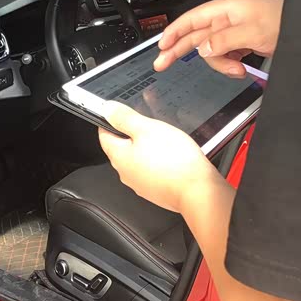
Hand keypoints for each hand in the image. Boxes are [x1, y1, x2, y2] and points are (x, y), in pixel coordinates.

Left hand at [98, 102, 217, 213]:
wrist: (197, 190)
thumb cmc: (174, 160)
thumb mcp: (147, 129)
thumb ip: (124, 118)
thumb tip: (106, 110)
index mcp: (118, 157)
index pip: (103, 135)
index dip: (109, 121)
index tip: (119, 112)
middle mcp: (125, 173)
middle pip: (121, 147)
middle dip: (131, 133)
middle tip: (146, 122)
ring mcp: (140, 184)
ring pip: (138, 159)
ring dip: (146, 146)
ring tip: (162, 136)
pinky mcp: (156, 190)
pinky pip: (151, 170)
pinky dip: (157, 160)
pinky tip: (171, 154)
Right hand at [153, 0, 283, 77]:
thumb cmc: (283, 20)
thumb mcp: (251, 31)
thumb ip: (224, 40)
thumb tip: (203, 49)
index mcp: (225, 10)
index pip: (190, 20)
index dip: (172, 33)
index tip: (160, 46)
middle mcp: (226, 20)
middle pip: (195, 37)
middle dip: (179, 51)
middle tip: (162, 64)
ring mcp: (233, 33)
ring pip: (212, 52)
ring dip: (221, 65)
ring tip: (235, 70)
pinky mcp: (241, 43)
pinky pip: (225, 57)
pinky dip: (230, 66)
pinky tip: (240, 68)